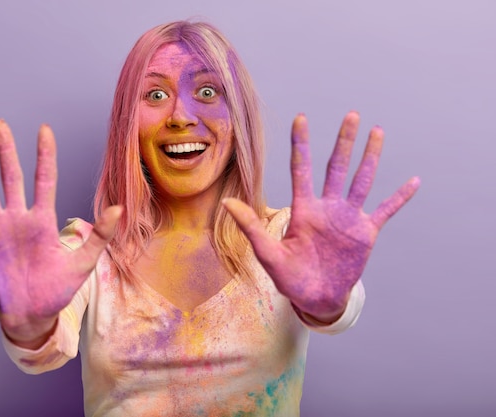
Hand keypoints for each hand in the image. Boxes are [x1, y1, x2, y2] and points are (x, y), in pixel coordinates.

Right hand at [0, 121, 121, 345]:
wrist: (32, 314)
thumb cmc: (58, 289)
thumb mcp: (83, 262)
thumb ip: (100, 235)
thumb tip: (119, 208)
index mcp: (43, 220)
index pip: (44, 179)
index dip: (45, 155)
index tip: (44, 130)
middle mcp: (19, 218)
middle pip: (12, 177)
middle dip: (7, 151)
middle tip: (0, 124)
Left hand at [223, 112, 419, 321]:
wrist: (316, 298)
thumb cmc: (289, 277)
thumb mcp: (267, 254)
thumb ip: (251, 227)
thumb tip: (225, 202)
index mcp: (303, 210)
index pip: (302, 170)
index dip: (301, 145)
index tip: (301, 118)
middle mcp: (327, 207)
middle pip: (336, 168)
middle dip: (344, 142)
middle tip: (352, 115)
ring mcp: (348, 218)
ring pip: (361, 180)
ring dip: (370, 157)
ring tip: (377, 132)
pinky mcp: (365, 233)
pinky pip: (385, 210)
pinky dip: (399, 197)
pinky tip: (413, 181)